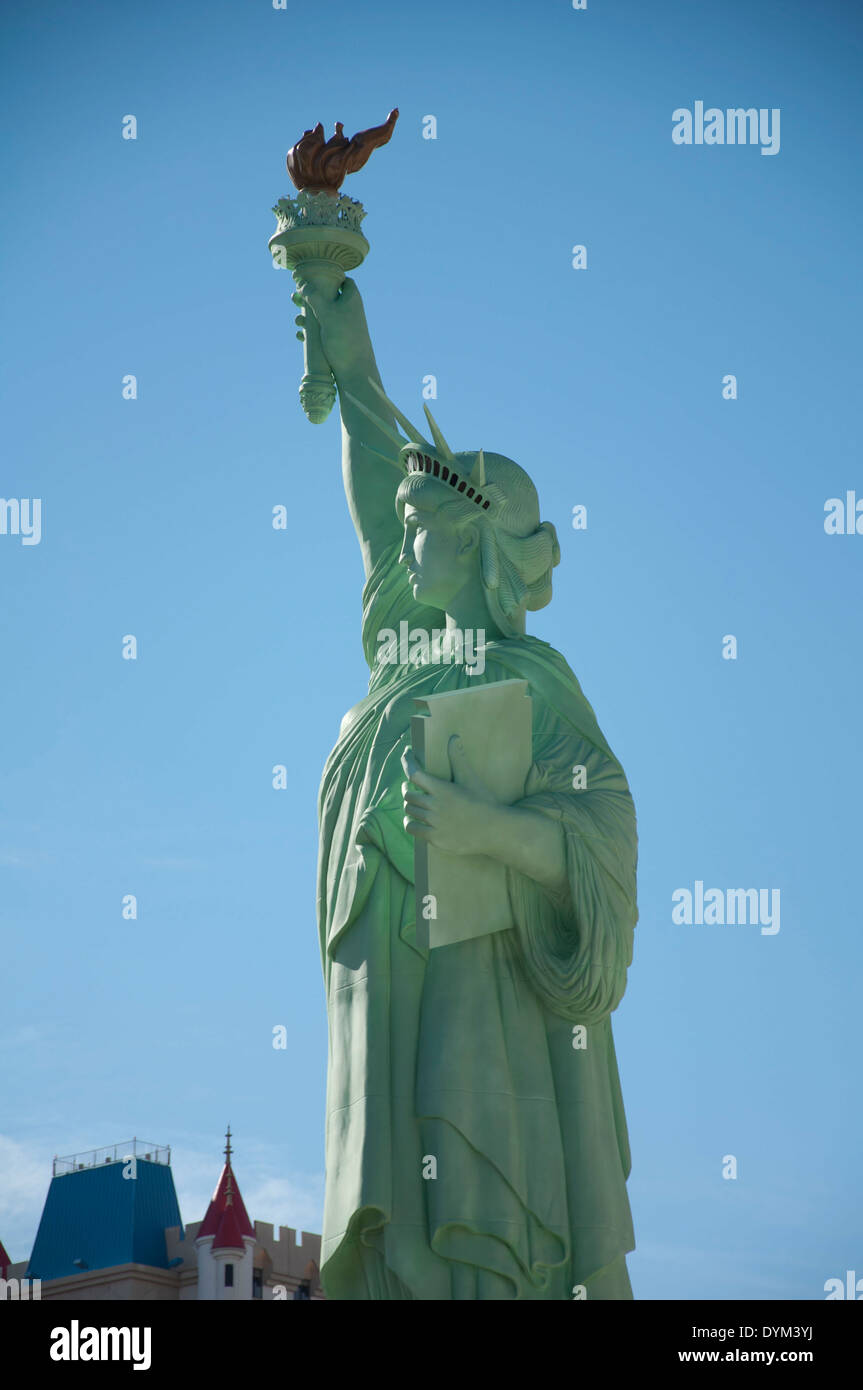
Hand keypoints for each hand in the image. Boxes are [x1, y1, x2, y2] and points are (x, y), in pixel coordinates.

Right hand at [292, 275, 373, 380]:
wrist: (355, 370)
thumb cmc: (344, 338)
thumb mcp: (327, 313)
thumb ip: (314, 296)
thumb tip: (301, 283)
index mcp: (351, 298)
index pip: (343, 280)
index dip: (329, 278)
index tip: (313, 278)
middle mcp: (348, 310)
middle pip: (327, 297)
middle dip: (309, 299)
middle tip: (295, 299)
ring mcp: (342, 325)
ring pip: (321, 315)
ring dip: (307, 317)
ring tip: (298, 322)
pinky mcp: (337, 340)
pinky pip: (321, 331)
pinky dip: (310, 332)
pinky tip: (301, 337)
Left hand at [401, 736, 498, 856]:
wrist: (494, 830)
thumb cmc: (483, 802)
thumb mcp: (470, 778)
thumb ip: (458, 758)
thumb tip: (453, 737)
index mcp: (442, 789)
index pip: (414, 773)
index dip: (406, 762)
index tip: (406, 755)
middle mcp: (435, 805)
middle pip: (409, 794)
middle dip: (407, 789)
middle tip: (409, 787)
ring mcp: (434, 823)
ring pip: (409, 812)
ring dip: (409, 806)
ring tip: (413, 803)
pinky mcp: (435, 838)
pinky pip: (412, 829)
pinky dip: (410, 823)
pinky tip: (413, 821)